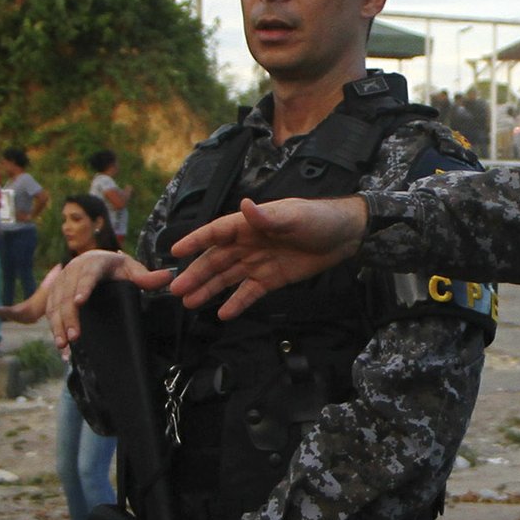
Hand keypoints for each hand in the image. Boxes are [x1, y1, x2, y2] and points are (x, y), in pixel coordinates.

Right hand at [42, 250, 167, 348]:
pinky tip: (61, 348)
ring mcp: (60, 283)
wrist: (92, 259)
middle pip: (67, 296)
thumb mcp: (131, 268)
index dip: (83, 289)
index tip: (79, 302)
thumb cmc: (115, 267)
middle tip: (74, 337)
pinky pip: (49, 312)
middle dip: (69, 317)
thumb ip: (147, 276)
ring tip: (64, 345)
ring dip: (58, 326)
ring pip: (55, 306)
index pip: (87, 276)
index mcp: (93, 264)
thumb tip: (167, 277)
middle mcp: (72, 272)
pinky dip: (53, 329)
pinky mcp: (53, 294)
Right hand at [165, 196, 368, 319]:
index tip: (175, 252)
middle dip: (196, 274)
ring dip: (209, 290)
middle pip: (216, 259)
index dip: (195, 241)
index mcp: (249, 224)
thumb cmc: (318, 219)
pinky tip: (223, 314)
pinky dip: (237, 303)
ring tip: (190, 303)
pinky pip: (249, 293)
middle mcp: (248, 243)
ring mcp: (258, 262)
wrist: (344, 237)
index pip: (216, 232)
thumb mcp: (293, 216)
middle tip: (176, 289)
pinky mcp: (271, 279)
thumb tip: (245, 206)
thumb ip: (266, 217)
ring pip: (228, 278)